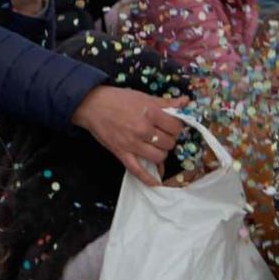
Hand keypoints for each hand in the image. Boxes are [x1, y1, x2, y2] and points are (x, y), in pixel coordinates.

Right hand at [72, 87, 188, 184]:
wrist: (92, 105)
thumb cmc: (117, 99)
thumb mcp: (143, 97)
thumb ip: (166, 102)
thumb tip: (186, 102)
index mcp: (150, 113)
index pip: (175, 127)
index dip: (176, 126)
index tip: (170, 125)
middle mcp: (143, 129)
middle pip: (169, 143)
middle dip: (168, 139)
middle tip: (162, 135)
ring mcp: (132, 144)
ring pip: (159, 157)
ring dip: (161, 153)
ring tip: (155, 147)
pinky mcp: (122, 153)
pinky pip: (138, 170)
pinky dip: (148, 179)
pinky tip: (156, 182)